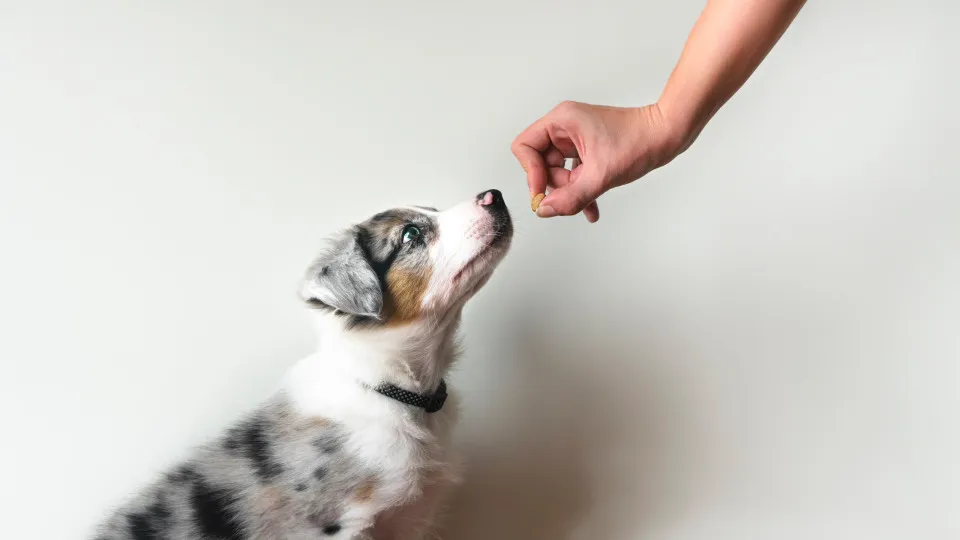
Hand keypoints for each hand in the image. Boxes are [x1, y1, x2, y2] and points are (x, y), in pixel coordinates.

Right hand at [511, 101, 685, 221]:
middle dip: (557, 185)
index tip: (543, 194)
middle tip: (575, 196)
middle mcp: (565, 127)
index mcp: (561, 120)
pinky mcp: (587, 149)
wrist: (667, 135)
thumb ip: (571, 196)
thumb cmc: (639, 142)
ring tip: (590, 200)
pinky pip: (573, 173)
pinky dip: (580, 189)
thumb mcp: (601, 175)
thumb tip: (544, 210)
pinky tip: (591, 209)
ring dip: (571, 191)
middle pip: (540, 163)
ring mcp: (575, 138)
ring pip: (558, 172)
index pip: (525, 147)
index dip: (530, 173)